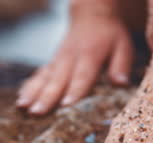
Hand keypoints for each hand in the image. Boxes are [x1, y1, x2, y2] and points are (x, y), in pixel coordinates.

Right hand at [17, 3, 133, 114]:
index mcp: (90, 55)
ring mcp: (59, 59)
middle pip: (59, 79)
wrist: (93, 15)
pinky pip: (40, 74)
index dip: (75, 90)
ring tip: (25, 106)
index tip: (66, 104)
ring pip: (45, 77)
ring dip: (34, 92)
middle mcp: (71, 57)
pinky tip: (22, 98)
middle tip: (38, 112)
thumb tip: (121, 84)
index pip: (83, 75)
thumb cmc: (111, 35)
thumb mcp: (123, 47)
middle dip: (48, 96)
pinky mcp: (53, 61)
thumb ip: (121, 65)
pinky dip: (30, 86)